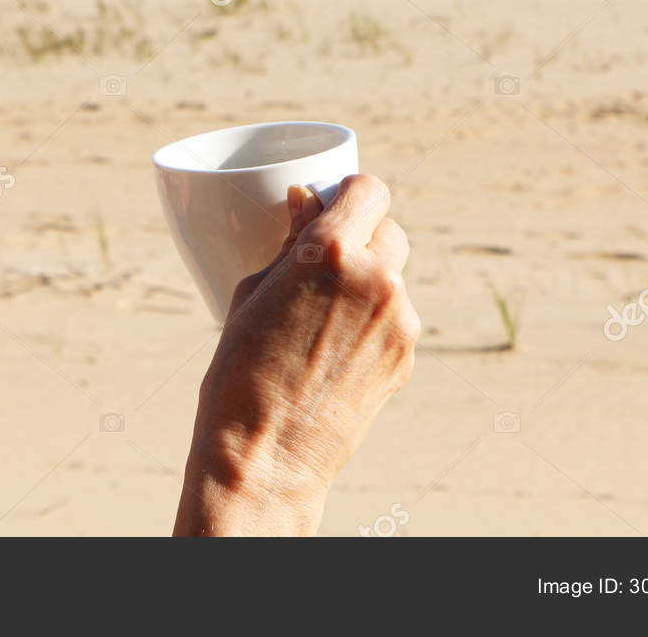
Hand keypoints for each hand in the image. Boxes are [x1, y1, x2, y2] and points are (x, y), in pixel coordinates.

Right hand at [174, 174, 419, 535]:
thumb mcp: (251, 294)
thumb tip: (305, 204)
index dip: (351, 193)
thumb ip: (288, 244)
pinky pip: (396, 317)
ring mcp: (399, 320)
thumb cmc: (240, 372)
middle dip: (363, 235)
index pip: (369, 190)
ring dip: (369, 279)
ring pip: (395, 276)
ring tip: (324, 313)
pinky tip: (336, 347)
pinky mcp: (406, 356)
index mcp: (330, 252)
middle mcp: (376, 279)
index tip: (334, 203)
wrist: (266, 457)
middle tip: (328, 258)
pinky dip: (373, 319)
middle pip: (389, 229)